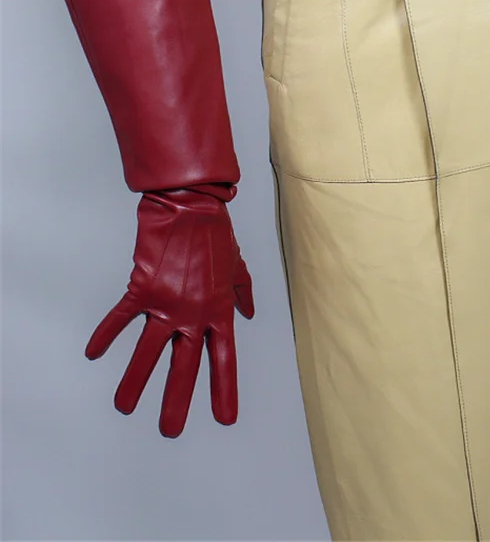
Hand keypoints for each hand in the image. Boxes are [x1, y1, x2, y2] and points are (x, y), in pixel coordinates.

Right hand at [84, 185, 254, 437]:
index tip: (224, 417)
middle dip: (177, 400)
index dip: (224, 389)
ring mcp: (167, 303)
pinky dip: (107, 334)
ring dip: (135, 380)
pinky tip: (94, 353)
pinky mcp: (143, 289)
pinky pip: (122, 318)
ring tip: (125, 406)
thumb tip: (248, 313)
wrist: (191, 207)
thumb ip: (243, 293)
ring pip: (148, 351)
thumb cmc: (218, 235)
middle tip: (170, 429)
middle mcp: (194, 314)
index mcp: (220, 310)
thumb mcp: (239, 267)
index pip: (224, 358)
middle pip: (185, 366)